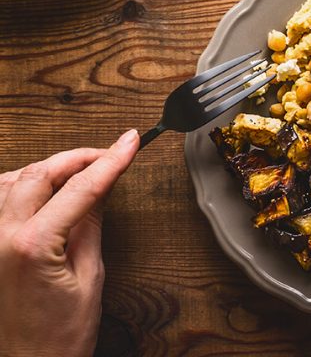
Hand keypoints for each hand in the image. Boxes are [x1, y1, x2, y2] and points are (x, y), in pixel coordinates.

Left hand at [0, 130, 138, 356]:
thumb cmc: (56, 341)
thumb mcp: (89, 278)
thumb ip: (90, 225)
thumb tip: (102, 188)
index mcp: (31, 246)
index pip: (80, 186)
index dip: (111, 160)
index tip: (130, 142)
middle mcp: (0, 239)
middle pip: (41, 173)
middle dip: (78, 158)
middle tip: (110, 155)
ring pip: (12, 180)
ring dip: (48, 168)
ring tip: (80, 170)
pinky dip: (22, 185)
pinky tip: (44, 189)